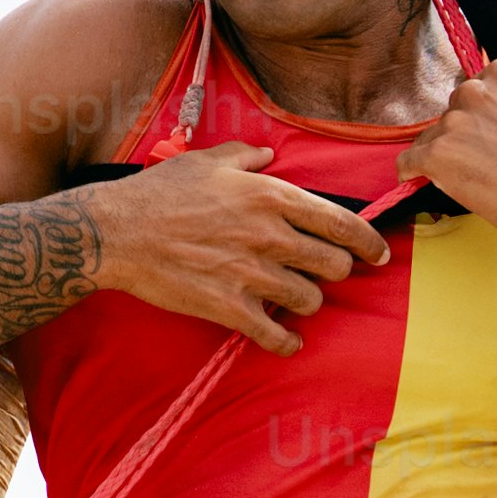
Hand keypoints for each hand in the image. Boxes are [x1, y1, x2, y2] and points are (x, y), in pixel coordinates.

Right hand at [85, 143, 387, 352]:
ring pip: (310, 299)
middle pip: (333, 265)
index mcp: (270, 197)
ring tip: (295, 298)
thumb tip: (268, 156)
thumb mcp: (206, 160)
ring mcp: (251, 274)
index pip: (341, 223)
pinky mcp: (229, 308)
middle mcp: (269, 235)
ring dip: (307, 301)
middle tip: (322, 273)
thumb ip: (245, 155)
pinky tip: (286, 340)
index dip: (368, 241)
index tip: (379, 253)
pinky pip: (276, 335)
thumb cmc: (159, 193)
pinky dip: (286, 341)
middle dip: (334, 271)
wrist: (117, 233)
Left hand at [404, 53, 496, 262]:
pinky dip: (413, 174)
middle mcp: (475, 90)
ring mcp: (455, 122)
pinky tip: (424, 183)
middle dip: (464, 138)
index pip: (475, 92)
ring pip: (431, 139)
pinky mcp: (439, 154)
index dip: (482, 120)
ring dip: (445, 158)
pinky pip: (409, 161)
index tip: (494, 140)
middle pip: (452, 114)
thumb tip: (495, 118)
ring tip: (477, 182)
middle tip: (488, 166)